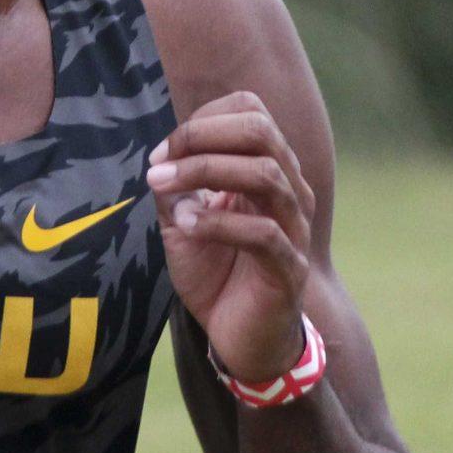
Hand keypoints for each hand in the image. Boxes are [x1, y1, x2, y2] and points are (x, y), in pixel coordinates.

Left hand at [146, 92, 314, 383]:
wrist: (241, 339)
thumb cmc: (216, 274)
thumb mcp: (182, 222)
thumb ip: (174, 188)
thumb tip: (159, 158)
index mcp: (268, 170)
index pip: (251, 112)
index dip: (203, 120)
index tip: (163, 152)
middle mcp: (288, 191)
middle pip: (262, 131)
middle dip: (203, 137)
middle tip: (161, 160)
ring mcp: (294, 228)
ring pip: (265, 174)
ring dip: (205, 173)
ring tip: (164, 188)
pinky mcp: (288, 268)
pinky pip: (264, 233)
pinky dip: (219, 222)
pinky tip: (188, 226)